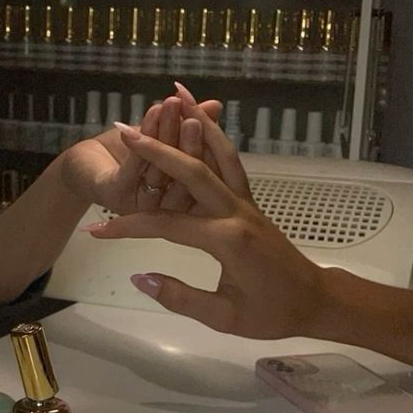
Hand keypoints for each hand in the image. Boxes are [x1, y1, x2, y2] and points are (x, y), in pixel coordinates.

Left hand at [61, 86, 221, 215]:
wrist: (81, 165)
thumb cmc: (126, 153)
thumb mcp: (162, 134)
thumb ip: (189, 121)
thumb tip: (216, 104)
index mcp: (181, 198)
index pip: (203, 172)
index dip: (208, 142)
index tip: (210, 114)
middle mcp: (165, 209)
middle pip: (185, 177)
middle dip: (190, 142)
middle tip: (195, 116)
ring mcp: (141, 205)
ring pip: (161, 171)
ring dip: (167, 135)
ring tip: (173, 107)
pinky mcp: (116, 196)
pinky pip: (135, 168)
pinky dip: (145, 139)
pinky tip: (152, 114)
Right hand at [82, 132, 326, 338]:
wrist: (315, 302)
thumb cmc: (270, 314)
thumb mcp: (223, 317)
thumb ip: (180, 297)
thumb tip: (138, 277)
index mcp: (227, 240)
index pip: (166, 225)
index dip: (128, 227)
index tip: (97, 231)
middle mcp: (236, 212)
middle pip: (191, 171)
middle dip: (156, 151)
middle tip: (124, 133)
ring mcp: (246, 202)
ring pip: (219, 154)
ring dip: (196, 124)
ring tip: (175, 94)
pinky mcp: (250, 201)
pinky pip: (231, 162)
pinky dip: (216, 137)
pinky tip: (202, 119)